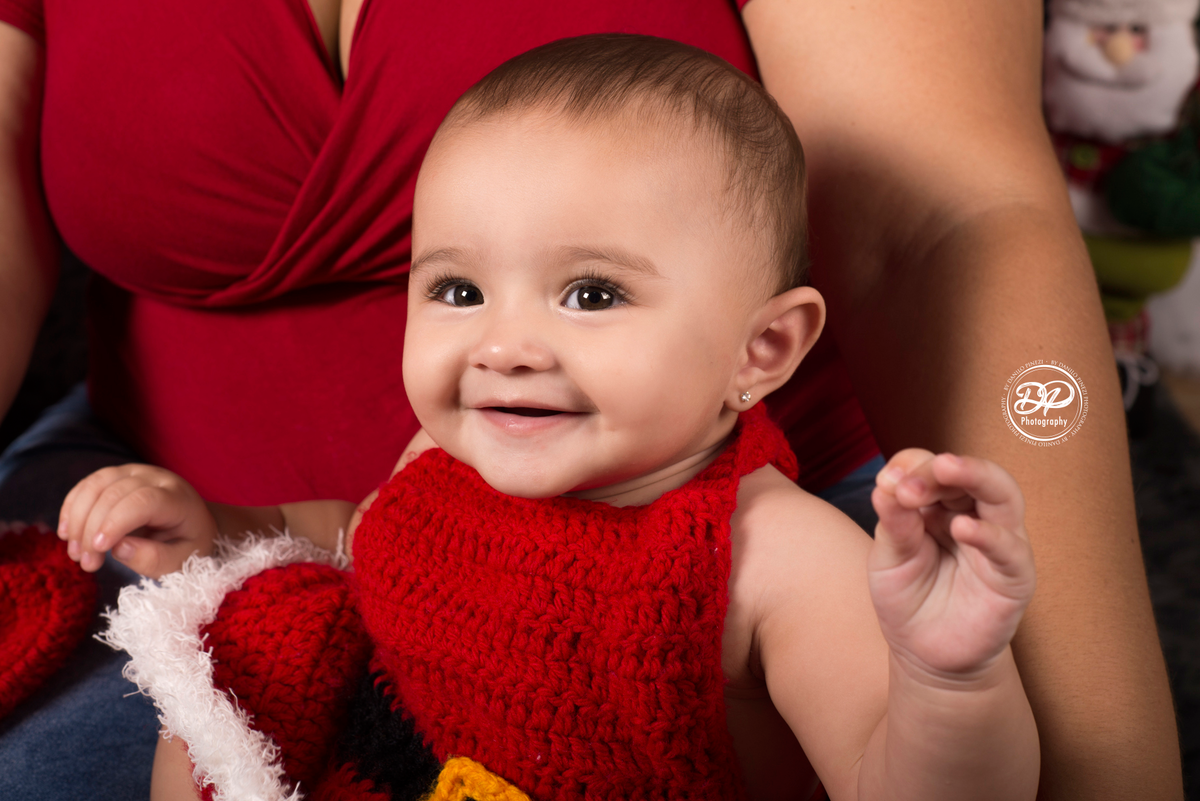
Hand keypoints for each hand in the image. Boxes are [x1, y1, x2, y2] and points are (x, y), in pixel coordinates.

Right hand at [58, 464, 218, 577]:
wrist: (193, 523)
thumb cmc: (188, 544)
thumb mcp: (181, 561)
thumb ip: (154, 558)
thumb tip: (119, 548)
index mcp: (178, 498)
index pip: (143, 501)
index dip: (116, 522)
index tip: (98, 549)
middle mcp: (157, 478)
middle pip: (114, 494)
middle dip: (92, 530)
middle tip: (87, 563)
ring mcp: (136, 472)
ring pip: (96, 485)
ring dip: (78, 519)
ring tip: (75, 553)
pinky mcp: (118, 474)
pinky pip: (88, 484)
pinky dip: (73, 507)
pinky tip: (68, 533)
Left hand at [868, 450, 1034, 681]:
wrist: (924, 655)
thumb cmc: (907, 599)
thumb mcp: (889, 559)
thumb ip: (894, 524)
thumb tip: (885, 485)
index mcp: (939, 504)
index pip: (931, 468)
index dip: (911, 466)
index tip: (886, 481)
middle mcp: (973, 514)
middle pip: (970, 474)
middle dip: (940, 468)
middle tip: (911, 478)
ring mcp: (998, 542)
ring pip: (1002, 495)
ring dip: (974, 476)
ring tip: (945, 470)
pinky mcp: (1014, 576)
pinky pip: (1010, 548)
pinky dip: (989, 534)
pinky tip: (963, 528)